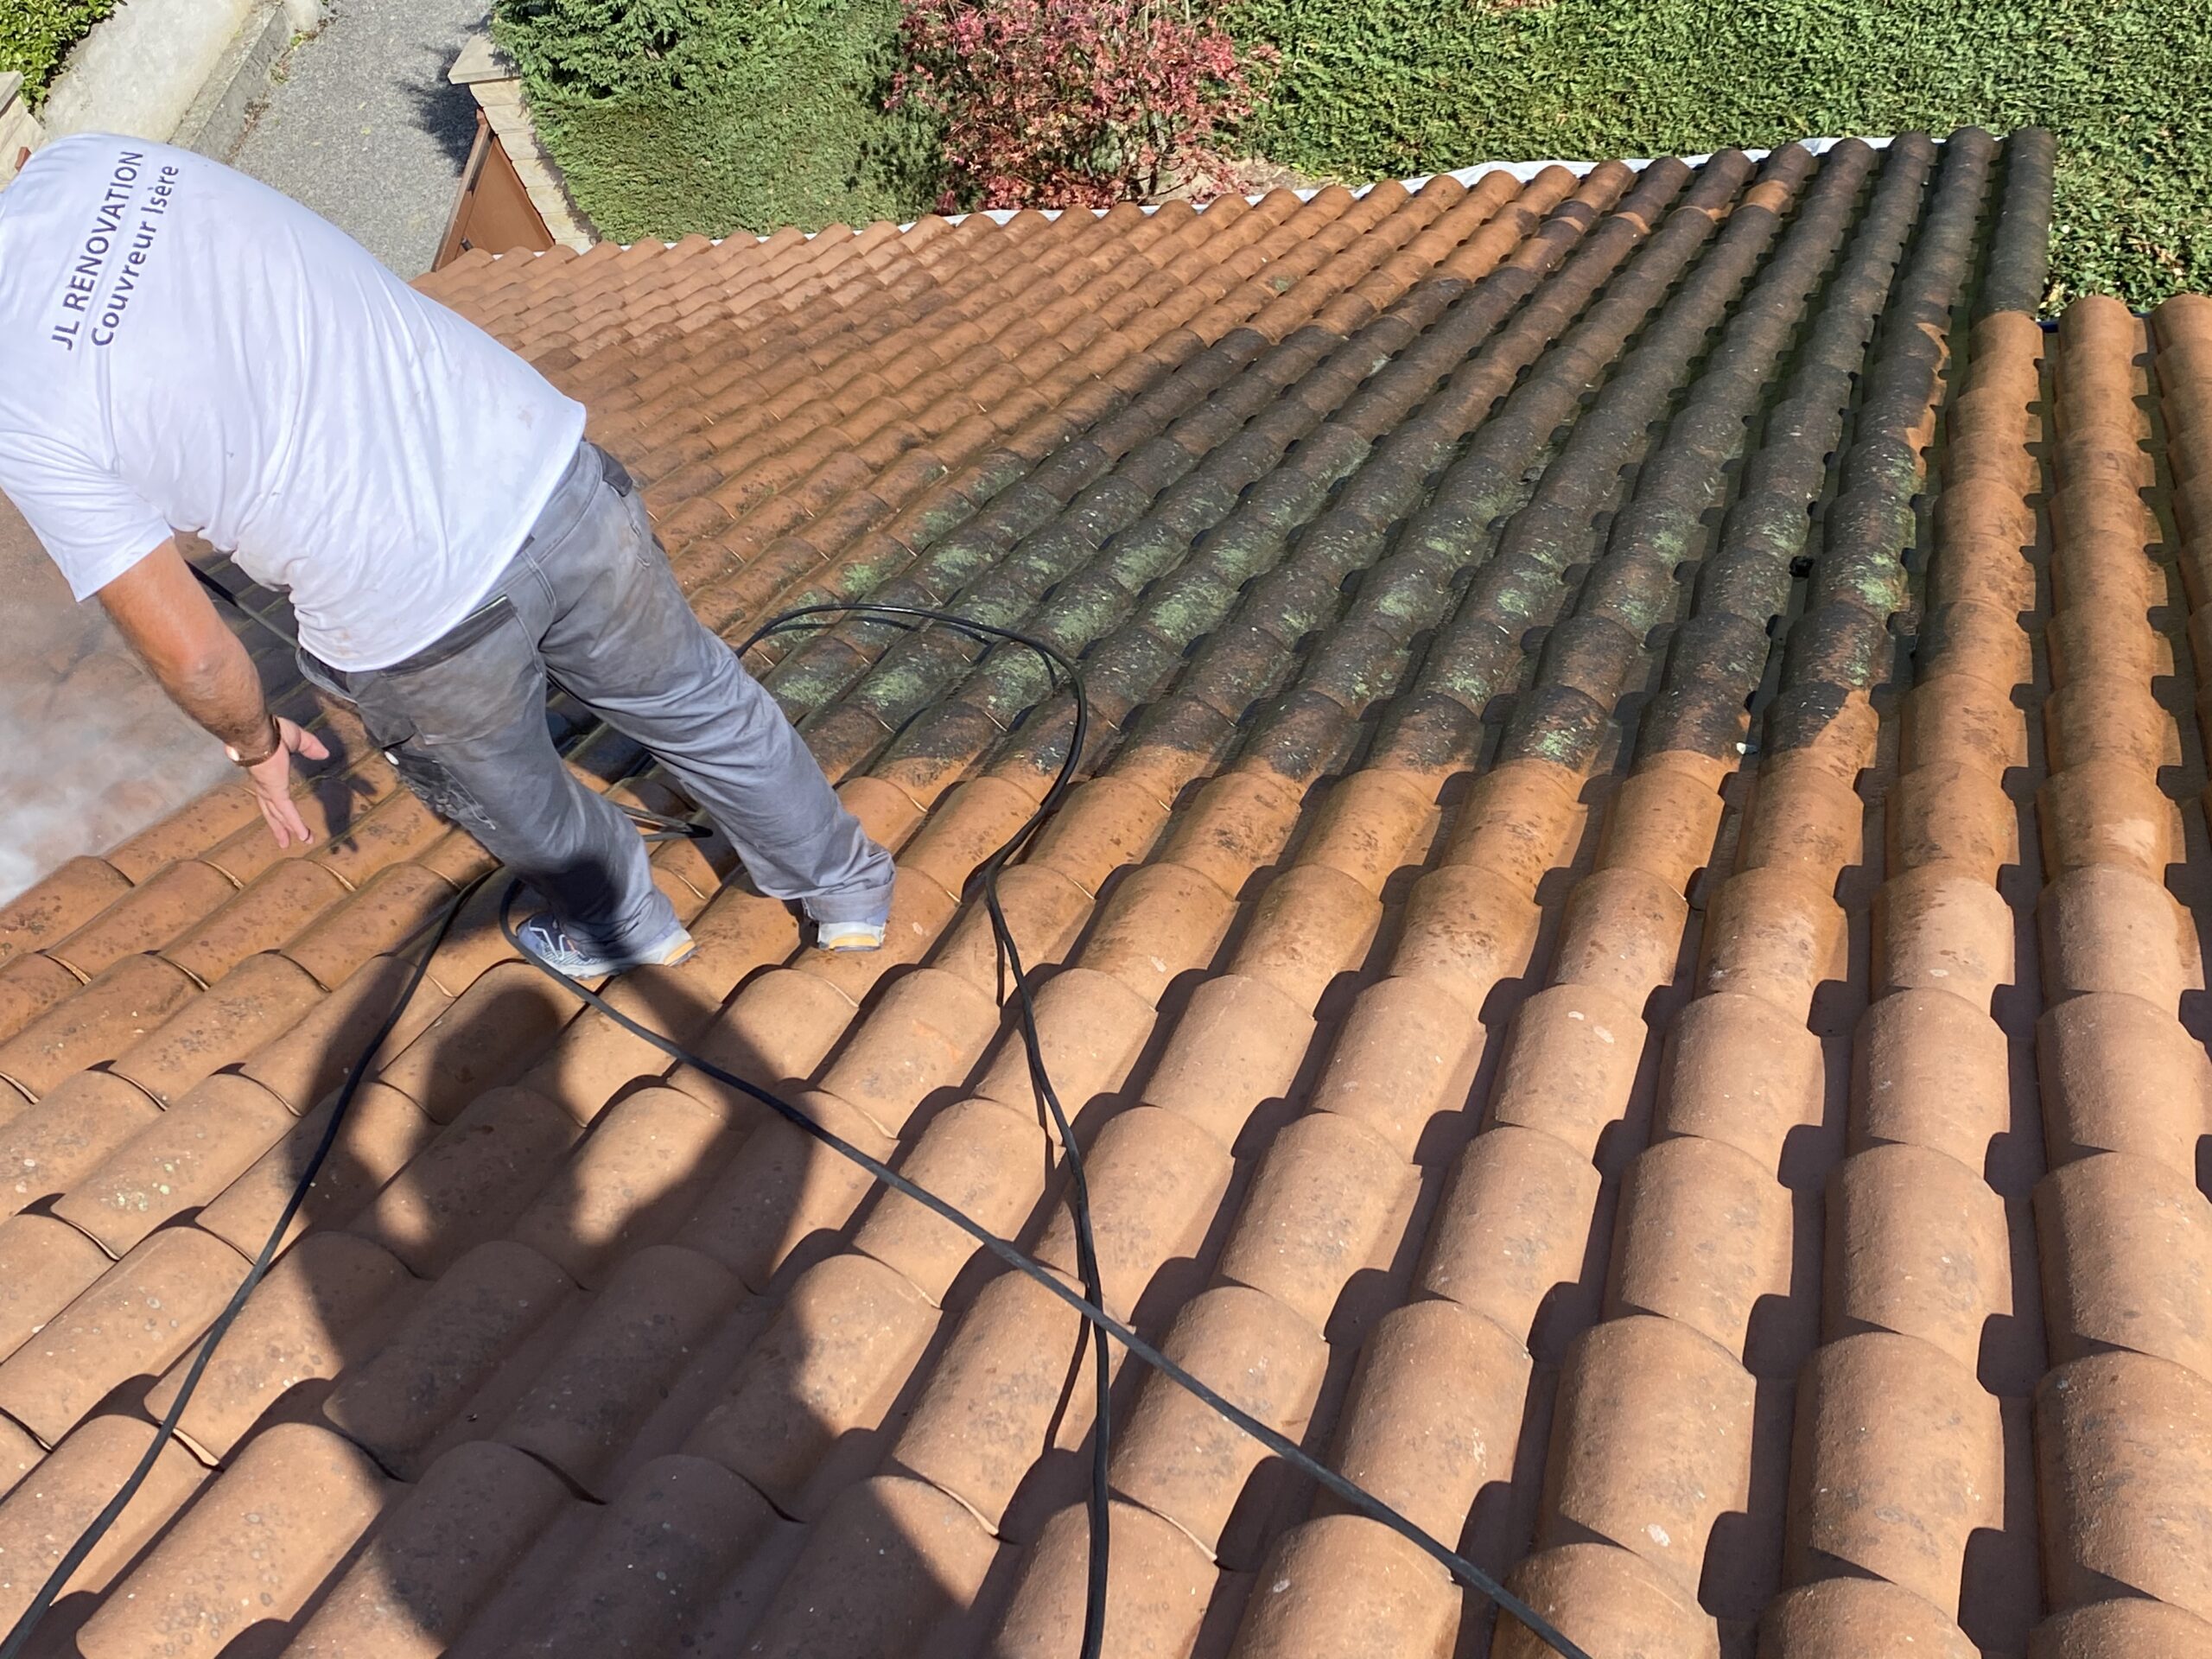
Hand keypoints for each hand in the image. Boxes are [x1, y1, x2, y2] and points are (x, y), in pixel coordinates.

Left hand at [245, 719, 330, 847]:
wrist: (256, 731)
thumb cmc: (272, 731)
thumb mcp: (297, 739)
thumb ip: (310, 747)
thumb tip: (324, 754)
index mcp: (266, 773)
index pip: (271, 794)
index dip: (276, 805)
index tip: (281, 814)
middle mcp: (264, 785)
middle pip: (271, 810)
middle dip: (278, 826)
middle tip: (284, 842)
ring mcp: (269, 790)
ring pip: (279, 815)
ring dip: (287, 830)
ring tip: (296, 843)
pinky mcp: (276, 792)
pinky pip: (287, 811)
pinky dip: (295, 824)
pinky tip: (303, 835)